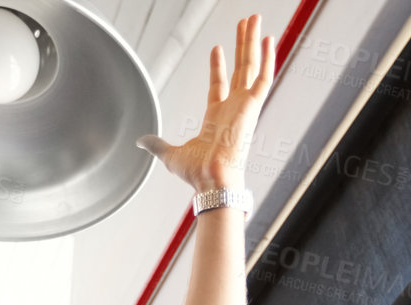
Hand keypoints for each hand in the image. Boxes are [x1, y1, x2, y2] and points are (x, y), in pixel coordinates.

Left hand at [137, 14, 274, 192]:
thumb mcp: (170, 154)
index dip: (218, 66)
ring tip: (255, 19)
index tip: (217, 48)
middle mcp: (234, 109)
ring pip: (252, 66)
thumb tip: (141, 141)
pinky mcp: (253, 106)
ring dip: (253, 42)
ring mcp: (245, 106)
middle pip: (240, 69)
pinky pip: (264, 78)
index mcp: (218, 119)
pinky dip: (268, 59)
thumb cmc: (197, 174)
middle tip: (246, 24)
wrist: (212, 180)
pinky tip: (269, 40)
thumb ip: (157, 144)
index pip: (220, 85)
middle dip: (242, 45)